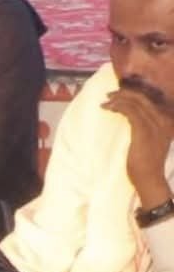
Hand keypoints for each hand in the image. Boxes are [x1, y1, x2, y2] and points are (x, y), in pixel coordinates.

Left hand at [103, 87, 173, 207]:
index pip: (151, 99)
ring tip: (106, 102)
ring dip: (118, 99)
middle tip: (109, 95)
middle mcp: (164, 120)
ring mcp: (156, 125)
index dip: (133, 93)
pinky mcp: (144, 130)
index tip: (118, 94)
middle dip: (124, 93)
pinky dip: (118, 106)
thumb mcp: (150, 139)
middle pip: (143, 97)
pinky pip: (130, 111)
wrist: (150, 178)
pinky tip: (108, 108)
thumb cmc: (146, 162)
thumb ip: (146, 125)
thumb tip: (131, 114)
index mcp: (167, 121)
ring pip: (136, 102)